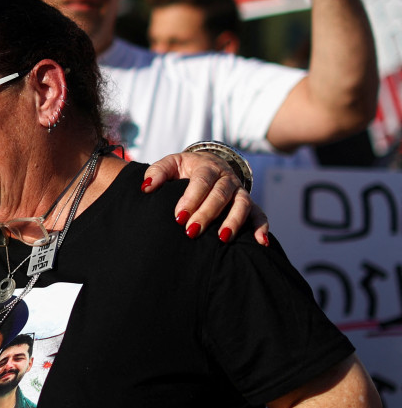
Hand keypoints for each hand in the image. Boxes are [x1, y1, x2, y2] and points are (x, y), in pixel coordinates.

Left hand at [142, 152, 269, 244]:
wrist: (208, 165)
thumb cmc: (184, 169)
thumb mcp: (170, 164)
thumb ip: (157, 172)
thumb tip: (146, 187)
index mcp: (207, 167)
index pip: (201, 182)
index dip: (191, 199)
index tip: (179, 217)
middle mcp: (226, 178)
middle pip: (220, 195)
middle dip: (207, 214)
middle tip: (192, 232)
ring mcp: (239, 191)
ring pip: (242, 204)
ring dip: (234, 221)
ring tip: (222, 238)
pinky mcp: (248, 203)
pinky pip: (259, 214)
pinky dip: (261, 227)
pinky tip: (261, 243)